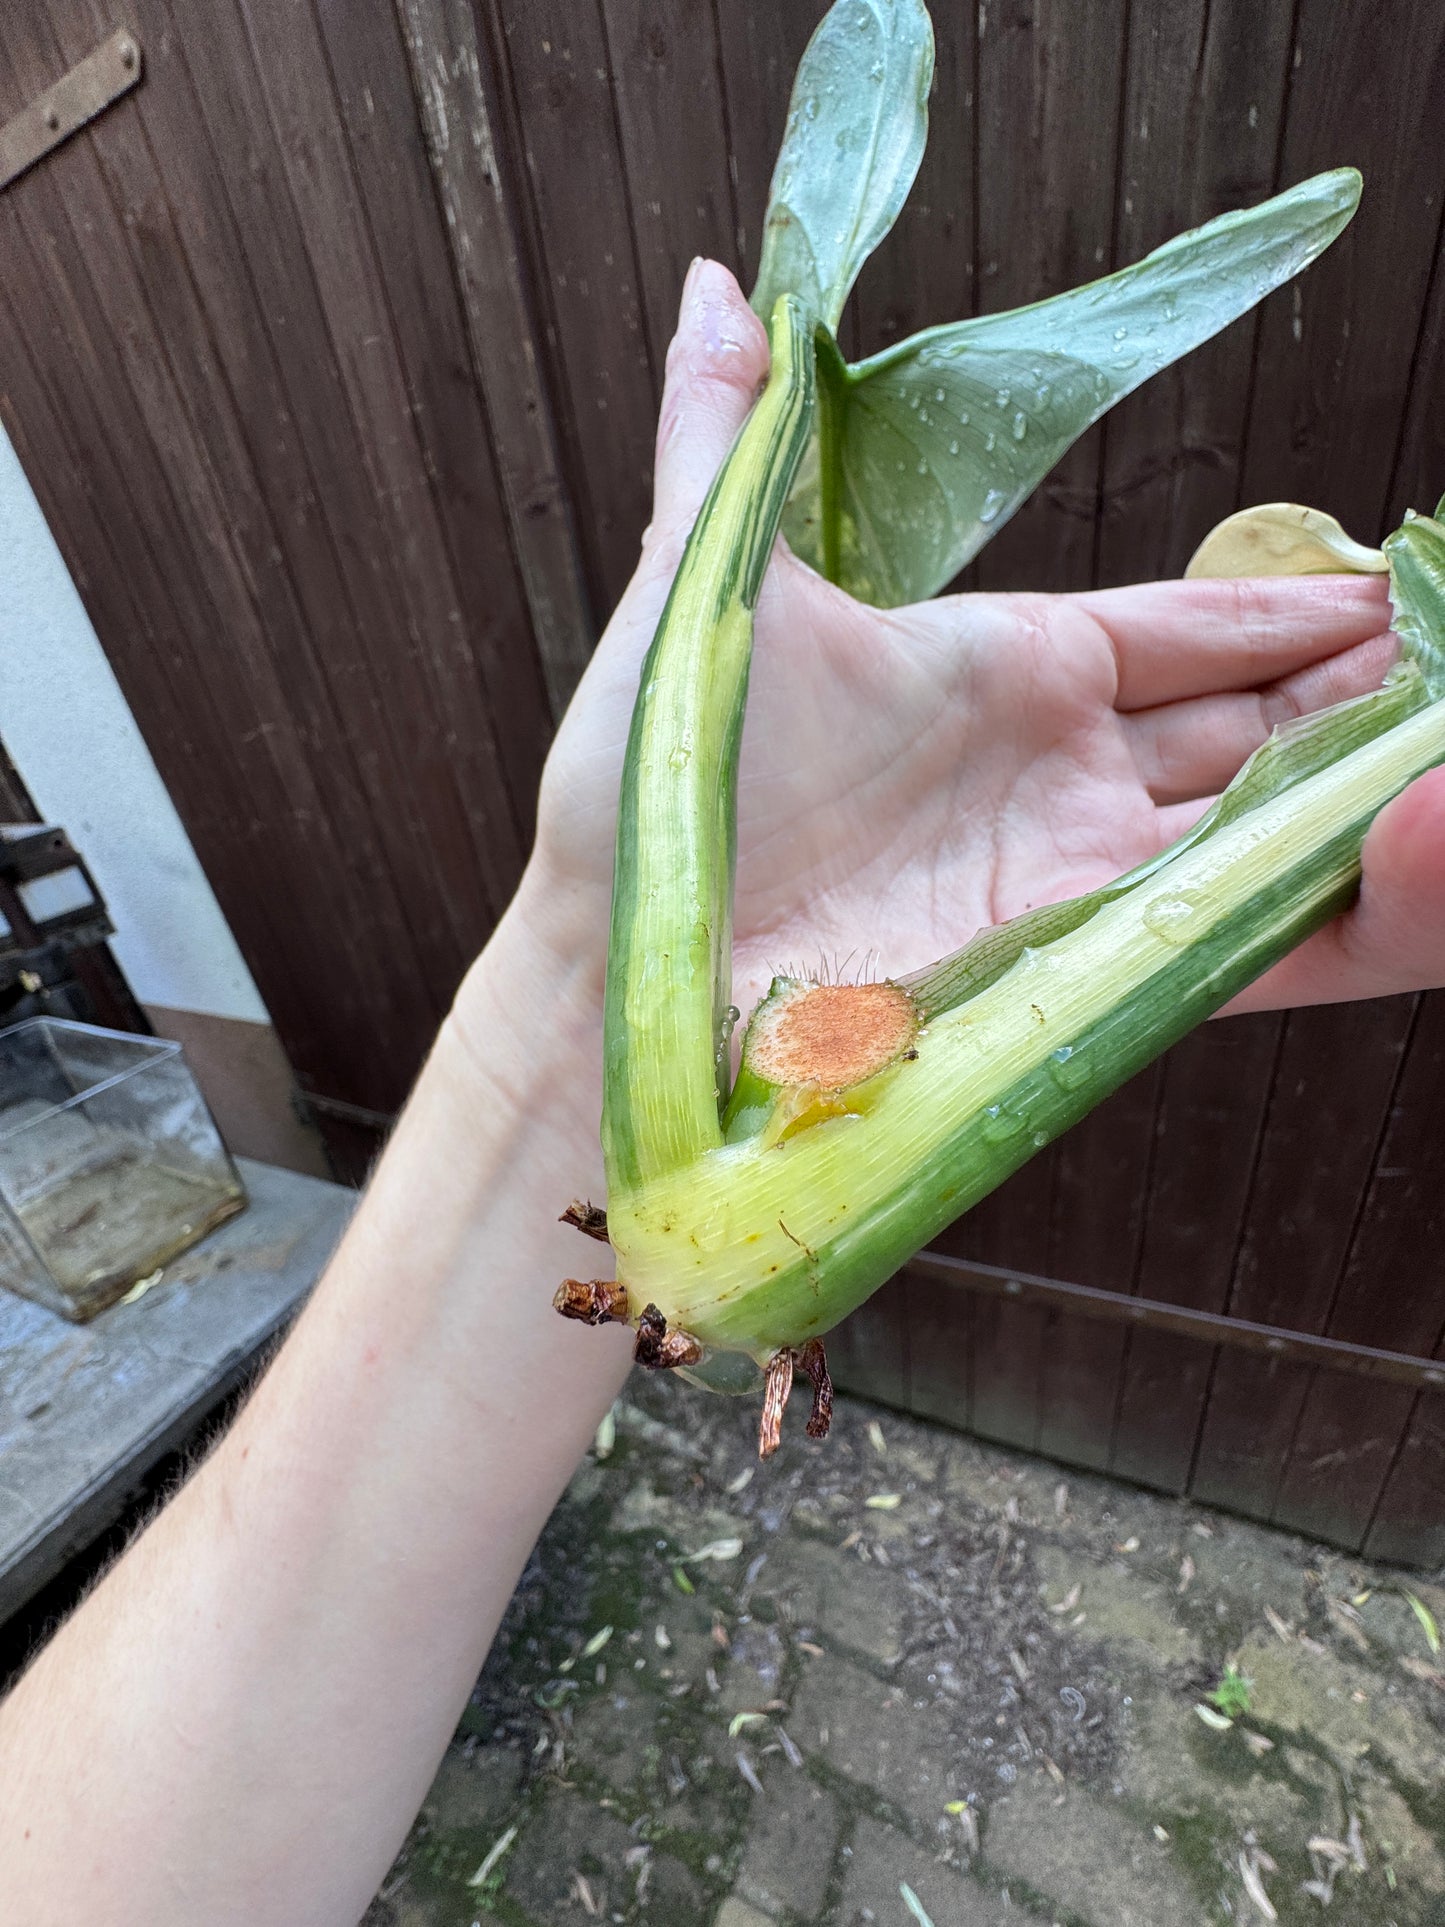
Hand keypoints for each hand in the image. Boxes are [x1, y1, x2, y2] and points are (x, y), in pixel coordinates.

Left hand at [518, 259, 1444, 1036]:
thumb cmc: (652, 781)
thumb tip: (715, 289)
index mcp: (997, 671)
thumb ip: (727, 438)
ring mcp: (1072, 877)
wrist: (620, 959)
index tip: (1385, 581)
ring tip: (1438, 749)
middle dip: (1353, 696)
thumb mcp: (701, 582)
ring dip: (1362, 791)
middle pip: (1248, 726)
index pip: (1184, 629)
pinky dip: (1346, 906)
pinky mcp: (1079, 971)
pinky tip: (1414, 854)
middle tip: (1437, 663)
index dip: (1287, 608)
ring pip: (1266, 826)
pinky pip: (1247, 938)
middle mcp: (1053, 777)